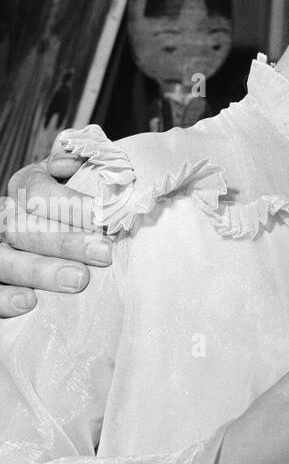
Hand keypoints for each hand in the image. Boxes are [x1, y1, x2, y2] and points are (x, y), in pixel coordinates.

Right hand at [0, 145, 112, 316]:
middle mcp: (4, 218)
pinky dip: (4, 297)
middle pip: (24, 228)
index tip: (101, 216)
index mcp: (24, 188)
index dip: (68, 203)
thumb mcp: (70, 180)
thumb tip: (68, 161)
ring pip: (5, 259)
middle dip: (65, 241)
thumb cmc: (69, 206)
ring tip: (77, 280)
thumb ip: (70, 165)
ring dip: (40, 271)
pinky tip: (28, 302)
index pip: (37, 190)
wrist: (47, 231)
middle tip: (103, 253)